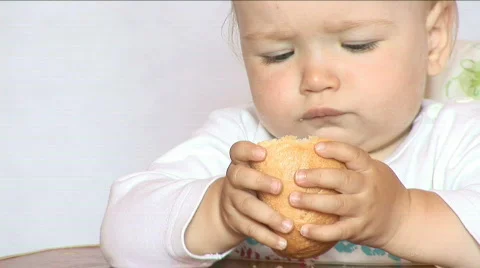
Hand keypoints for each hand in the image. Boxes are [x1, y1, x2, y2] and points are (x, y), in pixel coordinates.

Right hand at [219, 141, 293, 250]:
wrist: (227, 209)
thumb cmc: (255, 184)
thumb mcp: (259, 170)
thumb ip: (279, 162)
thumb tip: (319, 149)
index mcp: (241, 163)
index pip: (238, 150)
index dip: (248, 150)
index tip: (264, 153)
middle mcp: (233, 180)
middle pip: (239, 177)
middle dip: (259, 181)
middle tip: (279, 187)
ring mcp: (232, 201)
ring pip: (247, 207)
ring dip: (269, 216)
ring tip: (288, 226)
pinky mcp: (235, 221)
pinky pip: (251, 229)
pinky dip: (268, 237)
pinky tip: (283, 242)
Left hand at [289, 141, 410, 248]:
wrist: (403, 219)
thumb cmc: (380, 190)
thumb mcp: (373, 170)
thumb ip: (351, 162)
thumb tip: (315, 147)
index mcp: (370, 170)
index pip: (353, 155)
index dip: (335, 149)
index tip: (316, 147)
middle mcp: (367, 188)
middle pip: (342, 180)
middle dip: (317, 177)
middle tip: (297, 176)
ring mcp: (363, 210)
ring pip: (336, 205)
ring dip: (312, 202)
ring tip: (293, 199)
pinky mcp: (358, 229)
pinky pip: (337, 231)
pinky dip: (319, 232)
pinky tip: (303, 229)